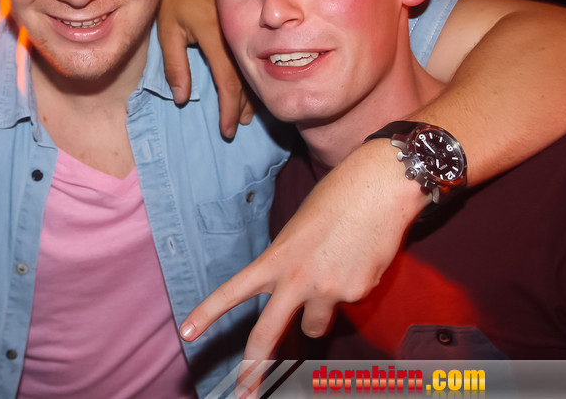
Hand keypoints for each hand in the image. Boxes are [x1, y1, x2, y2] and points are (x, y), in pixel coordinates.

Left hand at [158, 0, 252, 137]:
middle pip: (245, 76)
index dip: (228, 108)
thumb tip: (183, 99)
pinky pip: (251, 53)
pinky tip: (250, 87)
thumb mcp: (167, 29)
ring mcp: (241, 25)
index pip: (227, 79)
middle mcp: (233, 30)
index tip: (227, 129)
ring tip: (247, 115)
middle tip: (236, 128)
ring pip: (252, 66)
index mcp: (215, 32)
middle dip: (242, 106)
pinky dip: (251, 74)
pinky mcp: (243, 21)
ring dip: (250, 93)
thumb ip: (174, 65)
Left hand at [179, 141, 424, 358]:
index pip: (233, 291)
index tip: (186, 333)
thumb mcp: (297, 230)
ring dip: (319, 313)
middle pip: (268, 333)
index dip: (207, 314)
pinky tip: (360, 257)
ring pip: (316, 326)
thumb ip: (289, 264)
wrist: (380, 187)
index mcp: (275, 258)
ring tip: (333, 270)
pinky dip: (352, 286)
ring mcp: (329, 291)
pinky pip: (349, 302)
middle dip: (255, 368)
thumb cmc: (336, 199)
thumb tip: (300, 295)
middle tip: (244, 393)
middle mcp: (297, 279)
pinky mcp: (359, 294)